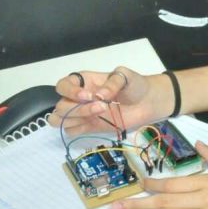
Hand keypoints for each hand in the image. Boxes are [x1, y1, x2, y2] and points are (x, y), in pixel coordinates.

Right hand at [48, 68, 170, 135]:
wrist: (147, 102)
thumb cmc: (134, 85)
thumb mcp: (125, 76)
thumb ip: (113, 82)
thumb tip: (99, 95)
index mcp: (84, 81)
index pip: (63, 86)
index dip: (70, 92)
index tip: (89, 95)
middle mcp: (78, 97)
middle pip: (60, 106)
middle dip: (78, 108)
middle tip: (102, 107)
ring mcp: (82, 113)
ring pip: (60, 119)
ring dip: (75, 119)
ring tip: (100, 114)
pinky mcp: (88, 127)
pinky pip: (70, 131)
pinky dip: (77, 129)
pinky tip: (94, 123)